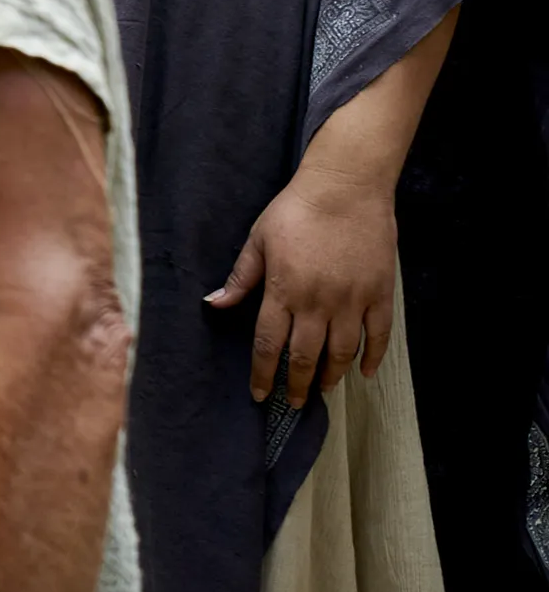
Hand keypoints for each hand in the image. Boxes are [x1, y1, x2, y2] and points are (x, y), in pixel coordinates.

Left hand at [208, 162, 399, 406]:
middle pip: (306, 356)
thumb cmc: (295, 211)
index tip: (259, 394)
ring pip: (342, 352)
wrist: (346, 188)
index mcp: (283, 291)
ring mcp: (352, 301)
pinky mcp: (379, 294)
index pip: (268, 344)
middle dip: (298, 385)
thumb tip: (213, 304)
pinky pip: (379, 335)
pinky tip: (365, 372)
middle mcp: (318, 303)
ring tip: (324, 389)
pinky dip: (372, 357)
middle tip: (295, 403)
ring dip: (332, 375)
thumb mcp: (258, 240)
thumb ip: (240, 278)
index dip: (262, 373)